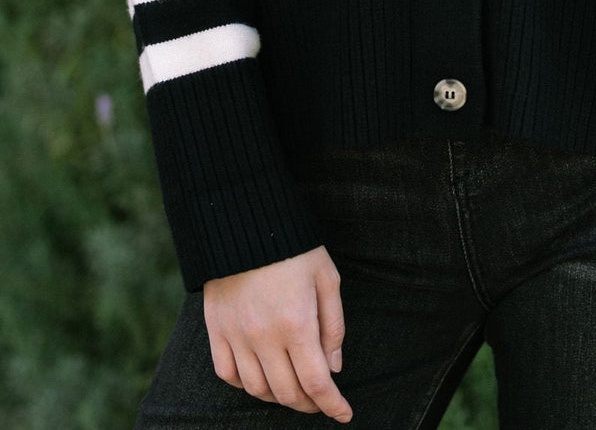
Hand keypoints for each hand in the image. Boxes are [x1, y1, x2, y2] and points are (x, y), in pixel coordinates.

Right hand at [204, 244, 352, 419]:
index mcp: (296, 322)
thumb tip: (334, 367)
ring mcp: (236, 335)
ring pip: (257, 389)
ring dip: (279, 398)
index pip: (315, 382)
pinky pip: (227, 374)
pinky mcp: (215, 329)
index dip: (332, 405)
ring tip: (294, 390)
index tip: (344, 414)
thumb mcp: (326, 278)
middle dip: (309, 404)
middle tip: (321, 400)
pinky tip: (261, 378)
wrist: (245, 221)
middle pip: (287, 392)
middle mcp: (264, 336)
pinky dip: (246, 385)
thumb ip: (333, 325)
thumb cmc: (293, 247)